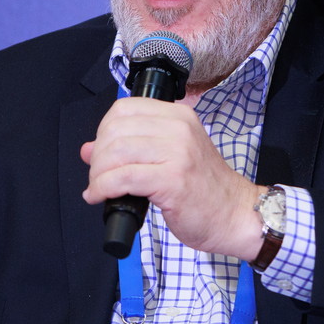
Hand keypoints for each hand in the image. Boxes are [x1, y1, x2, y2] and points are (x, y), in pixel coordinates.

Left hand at [81, 97, 265, 259]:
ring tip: (98, 189)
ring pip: (116, 152)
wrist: (236, 215)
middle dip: (97, 156)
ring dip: (97, 174)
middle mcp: (178, 128)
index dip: (103, 130)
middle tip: (97, 176)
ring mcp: (177, 152)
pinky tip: (99, 197)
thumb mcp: (170, 158)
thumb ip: (132, 149)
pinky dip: (103, 188)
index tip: (101, 152)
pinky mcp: (172, 179)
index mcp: (178, 116)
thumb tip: (88, 149)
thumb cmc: (204, 190)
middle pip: (115, 130)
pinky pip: (123, 178)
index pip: (124, 108)